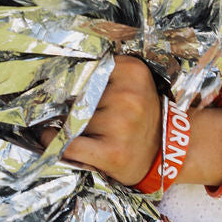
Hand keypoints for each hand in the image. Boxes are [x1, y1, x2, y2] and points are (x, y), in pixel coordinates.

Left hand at [53, 55, 161, 185]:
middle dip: (67, 104)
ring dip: (66, 125)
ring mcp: (121, 124)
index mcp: (133, 70)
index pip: (82, 67)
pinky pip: (67, 144)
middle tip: (77, 112)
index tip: (63, 86)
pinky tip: (54, 141)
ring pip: (70, 118)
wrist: (169, 154)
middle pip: (73, 94)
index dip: (69, 78)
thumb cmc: (142, 117)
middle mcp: (129, 95)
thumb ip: (100, 73)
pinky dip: (54, 143)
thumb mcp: (132, 83)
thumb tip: (51, 80)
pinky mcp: (113, 152)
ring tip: (84, 131)